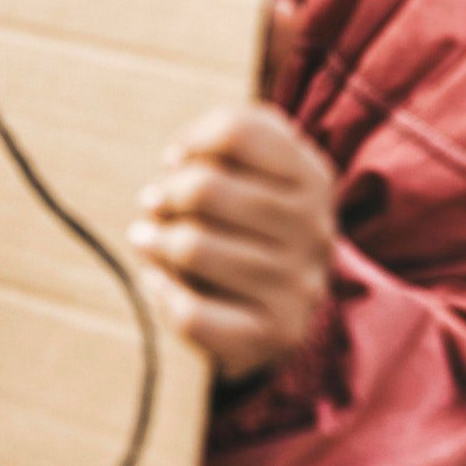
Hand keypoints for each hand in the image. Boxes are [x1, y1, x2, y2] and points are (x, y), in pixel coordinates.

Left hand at [130, 103, 336, 384]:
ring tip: (151, 241)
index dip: (191, 141)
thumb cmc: (250, 227)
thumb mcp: (250, 173)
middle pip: (205, 188)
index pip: (238, 131)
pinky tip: (160, 281)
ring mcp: (300, 285)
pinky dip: (162, 291)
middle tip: (156, 205)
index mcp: (313, 176)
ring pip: (192, 248)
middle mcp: (315, 229)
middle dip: (165, 195)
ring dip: (155, 243)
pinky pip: (192, 312)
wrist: (284, 311)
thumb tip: (175, 164)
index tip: (178, 161)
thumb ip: (217, 149)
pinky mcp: (277, 334)